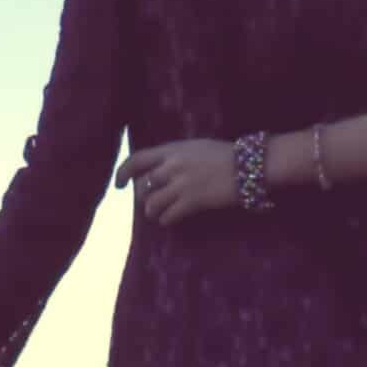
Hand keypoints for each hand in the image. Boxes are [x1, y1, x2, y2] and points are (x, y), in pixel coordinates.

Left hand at [113, 139, 237, 224]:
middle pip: (142, 186)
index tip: (118, 184)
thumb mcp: (195, 147)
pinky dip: (166, 220)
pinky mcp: (192, 202)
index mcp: (172, 149)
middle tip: (149, 201)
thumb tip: (158, 169)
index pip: (137, 159)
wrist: (248, 166)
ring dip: (152, 211)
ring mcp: (181, 185)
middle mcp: (172, 166)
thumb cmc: (225, 155)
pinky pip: (168, 216)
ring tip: (159, 213)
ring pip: (151, 204)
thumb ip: (175, 156)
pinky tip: (171, 219)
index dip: (122, 173)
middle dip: (142, 197)